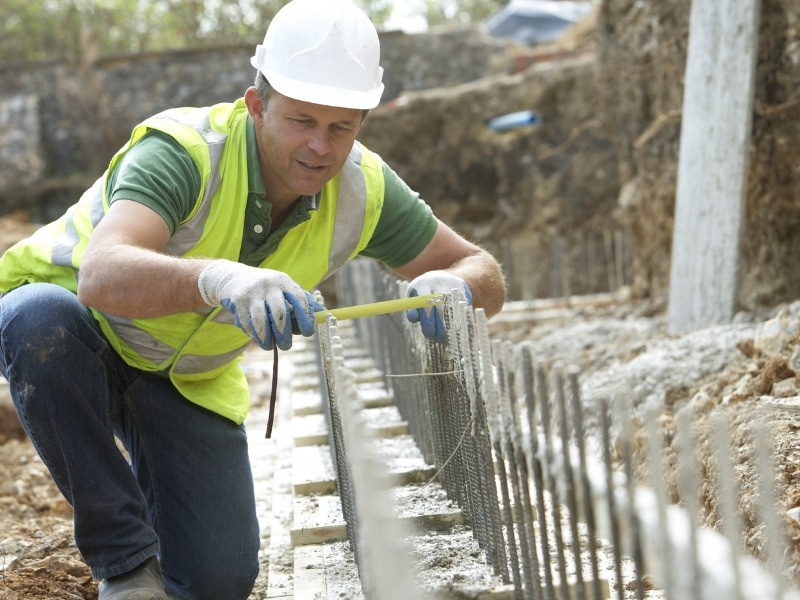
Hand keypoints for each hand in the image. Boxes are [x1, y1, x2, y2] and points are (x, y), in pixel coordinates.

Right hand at [198, 260, 324, 350]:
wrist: (233, 277)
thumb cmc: (267, 288)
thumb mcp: (284, 288)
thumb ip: (302, 300)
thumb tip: (324, 313)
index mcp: (284, 281)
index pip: (299, 299)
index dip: (306, 318)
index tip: (308, 332)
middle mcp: (269, 285)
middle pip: (280, 314)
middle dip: (284, 334)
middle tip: (287, 346)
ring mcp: (252, 293)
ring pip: (261, 321)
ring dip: (267, 338)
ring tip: (270, 346)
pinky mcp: (238, 302)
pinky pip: (247, 324)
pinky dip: (253, 334)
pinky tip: (258, 338)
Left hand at [405, 271, 471, 341]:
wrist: (439, 278)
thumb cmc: (422, 294)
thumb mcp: (413, 299)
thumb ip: (412, 310)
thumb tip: (415, 319)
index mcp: (422, 285)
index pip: (426, 305)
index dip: (428, 320)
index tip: (428, 333)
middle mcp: (438, 283)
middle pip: (440, 307)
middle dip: (439, 326)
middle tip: (438, 338)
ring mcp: (452, 285)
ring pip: (453, 308)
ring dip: (450, 324)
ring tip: (446, 335)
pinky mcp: (463, 289)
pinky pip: (463, 306)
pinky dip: (460, 318)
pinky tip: (456, 326)